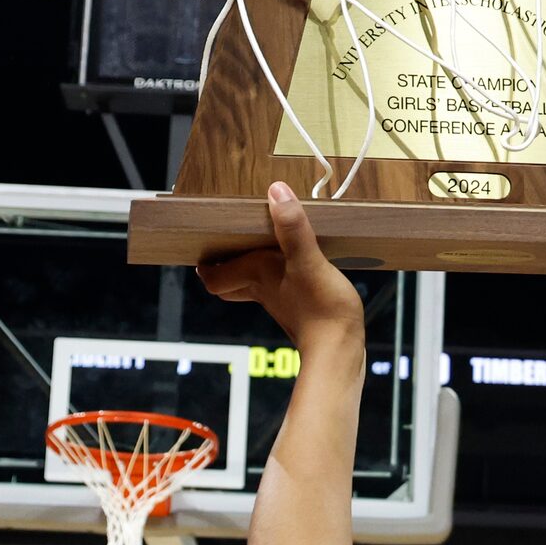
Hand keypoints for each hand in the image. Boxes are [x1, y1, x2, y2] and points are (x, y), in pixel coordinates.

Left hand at [196, 185, 366, 351]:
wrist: (341, 351)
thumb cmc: (321, 309)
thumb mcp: (308, 260)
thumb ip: (292, 228)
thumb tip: (275, 192)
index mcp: (256, 275)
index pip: (214, 277)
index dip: (207, 267)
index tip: (205, 251)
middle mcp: (263, 290)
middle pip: (231, 284)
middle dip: (225, 268)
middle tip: (228, 249)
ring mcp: (282, 303)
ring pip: (255, 287)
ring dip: (254, 272)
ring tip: (263, 249)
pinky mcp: (302, 312)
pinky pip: (283, 291)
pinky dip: (282, 278)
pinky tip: (299, 267)